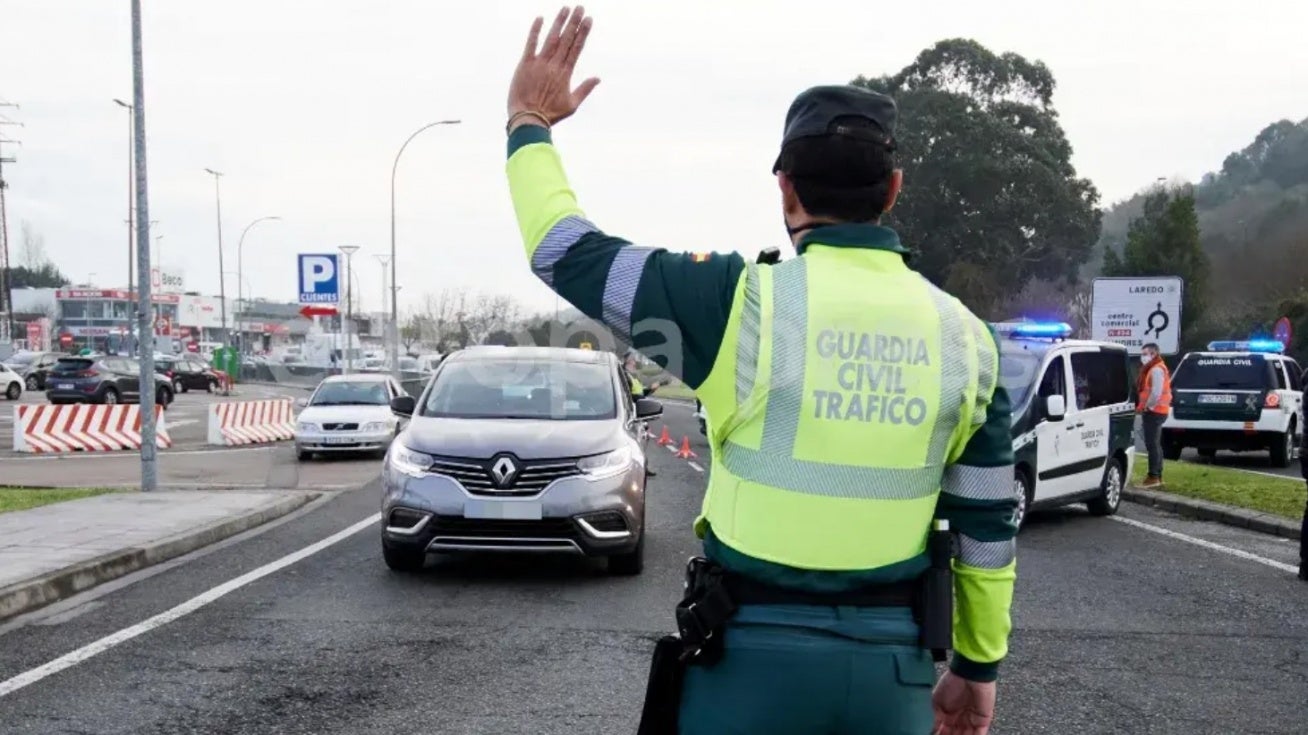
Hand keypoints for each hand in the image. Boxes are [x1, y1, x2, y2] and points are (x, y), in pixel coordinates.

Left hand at [508, 6, 599, 128]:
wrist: (528, 119)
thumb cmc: (550, 114)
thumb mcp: (572, 105)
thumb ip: (585, 89)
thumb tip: (598, 78)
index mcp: (566, 74)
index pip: (576, 48)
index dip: (583, 32)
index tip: (588, 20)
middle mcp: (554, 65)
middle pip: (566, 39)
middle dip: (574, 22)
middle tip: (580, 8)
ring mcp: (540, 63)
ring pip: (551, 38)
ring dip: (559, 22)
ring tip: (566, 8)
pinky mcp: (525, 64)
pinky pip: (531, 44)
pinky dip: (535, 31)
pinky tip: (540, 18)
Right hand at [932, 671, 995, 734]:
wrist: (970, 674)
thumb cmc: (952, 683)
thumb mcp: (937, 702)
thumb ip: (935, 718)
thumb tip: (932, 731)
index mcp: (948, 713)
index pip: (944, 730)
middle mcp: (960, 717)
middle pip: (955, 734)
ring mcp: (972, 719)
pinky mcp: (983, 720)